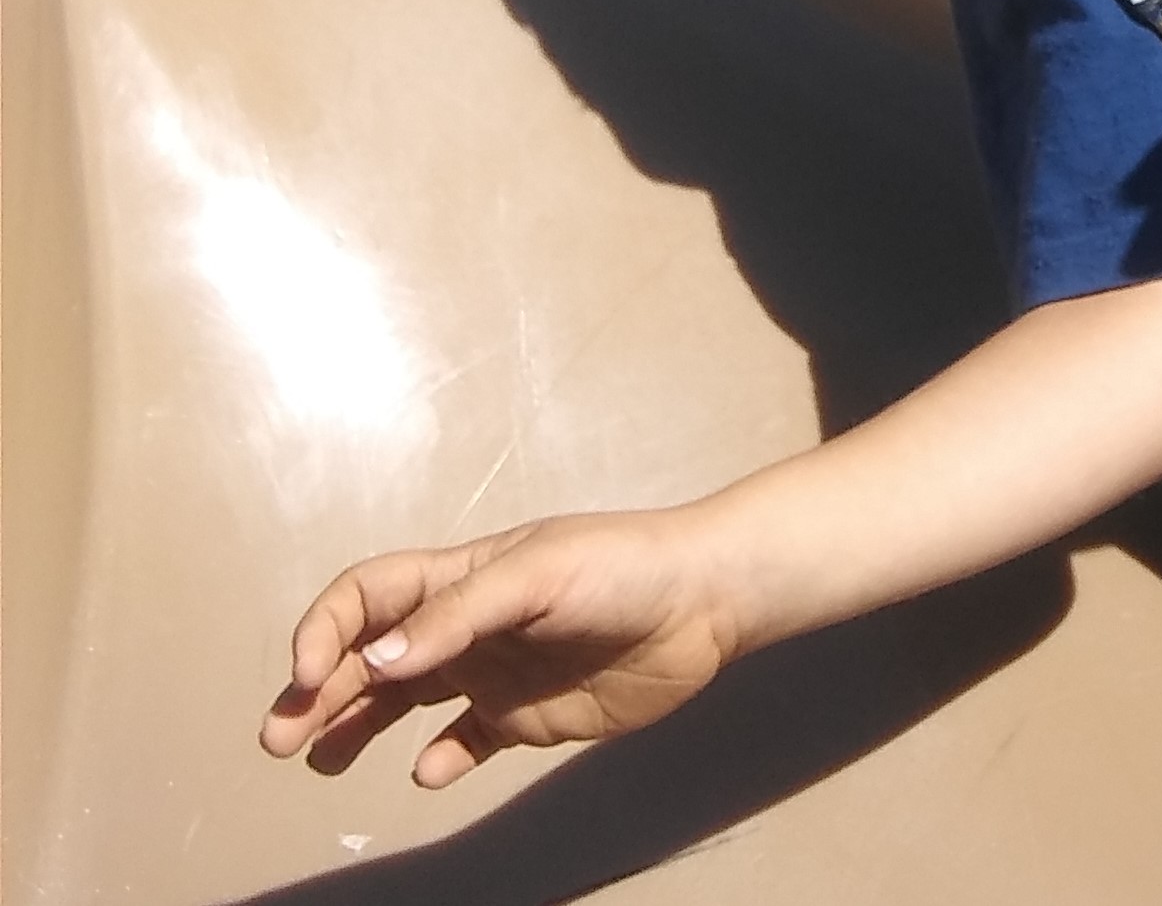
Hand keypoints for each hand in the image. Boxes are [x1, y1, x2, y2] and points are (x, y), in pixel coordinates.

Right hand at [258, 508, 730, 788]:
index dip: (328, 629)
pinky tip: (430, 772)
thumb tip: (375, 660)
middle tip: (281, 737)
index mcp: (464, 576)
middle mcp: (468, 624)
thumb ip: (459, 616)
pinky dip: (440, 759)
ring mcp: (496, 669)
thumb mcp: (540, 574)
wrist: (704, 601)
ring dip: (359, 727)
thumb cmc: (624, 566)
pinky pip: (467, 741)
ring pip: (405, 701)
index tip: (307, 676)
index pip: (370, 596)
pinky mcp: (529, 714)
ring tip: (321, 764)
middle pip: (373, 655)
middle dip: (321, 690)